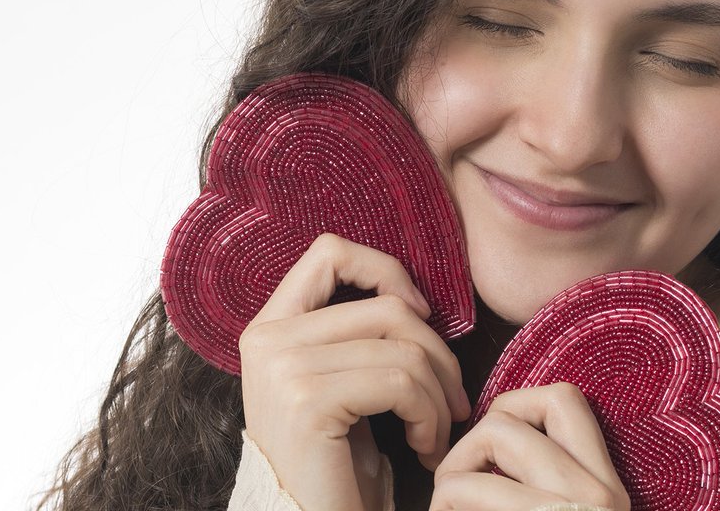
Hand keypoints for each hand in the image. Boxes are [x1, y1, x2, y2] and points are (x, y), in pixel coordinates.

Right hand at [239, 233, 471, 510]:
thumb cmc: (335, 467)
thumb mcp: (336, 385)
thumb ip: (351, 334)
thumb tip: (412, 298)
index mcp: (270, 327)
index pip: (329, 252)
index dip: (385, 271)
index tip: (420, 316)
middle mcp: (268, 340)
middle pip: (386, 306)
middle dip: (438, 354)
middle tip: (452, 402)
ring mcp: (284, 368)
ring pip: (403, 347)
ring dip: (439, 395)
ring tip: (436, 433)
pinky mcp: (308, 402)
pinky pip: (401, 382)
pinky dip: (431, 417)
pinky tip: (426, 449)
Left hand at [430, 383, 630, 510]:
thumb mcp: (562, 510)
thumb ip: (538, 480)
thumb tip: (486, 441)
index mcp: (606, 486)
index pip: (564, 400)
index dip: (513, 409)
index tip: (488, 454)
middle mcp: (602, 494)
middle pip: (516, 411)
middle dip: (470, 441)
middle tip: (453, 485)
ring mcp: (576, 510)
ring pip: (495, 434)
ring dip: (453, 472)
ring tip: (446, 504)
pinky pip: (469, 487)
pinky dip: (444, 501)